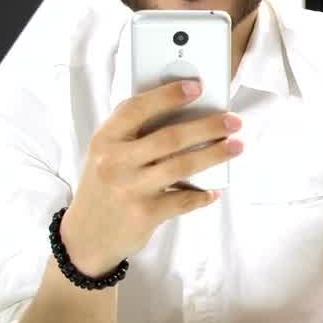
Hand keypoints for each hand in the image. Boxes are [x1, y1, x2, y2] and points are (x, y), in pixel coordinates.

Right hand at [61, 80, 242, 275]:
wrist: (86, 236)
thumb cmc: (107, 184)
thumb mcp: (107, 154)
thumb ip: (134, 133)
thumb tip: (185, 110)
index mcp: (105, 139)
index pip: (136, 109)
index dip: (168, 96)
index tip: (197, 86)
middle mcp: (114, 162)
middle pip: (170, 138)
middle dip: (207, 126)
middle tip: (234, 121)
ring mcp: (130, 189)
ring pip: (182, 166)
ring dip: (215, 155)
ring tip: (237, 146)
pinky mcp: (144, 214)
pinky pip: (184, 200)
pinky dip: (202, 195)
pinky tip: (213, 191)